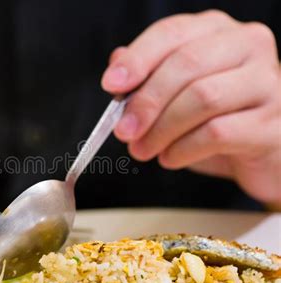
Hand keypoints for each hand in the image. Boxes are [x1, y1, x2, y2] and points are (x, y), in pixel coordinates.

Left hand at [101, 10, 280, 204]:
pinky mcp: (273, 123)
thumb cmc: (213, 117)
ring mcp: (268, 82)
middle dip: (146, 101)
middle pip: (187, 64)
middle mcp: (247, 46)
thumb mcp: (175, 94)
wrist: (259, 151)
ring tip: (143, 149)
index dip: (137, 59)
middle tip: (124, 130)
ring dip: (162, 129)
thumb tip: (117, 64)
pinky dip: (183, 149)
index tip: (111, 84)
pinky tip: (170, 158)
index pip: (172, 33)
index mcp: (216, 31)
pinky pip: (218, 133)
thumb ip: (147, 76)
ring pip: (203, 98)